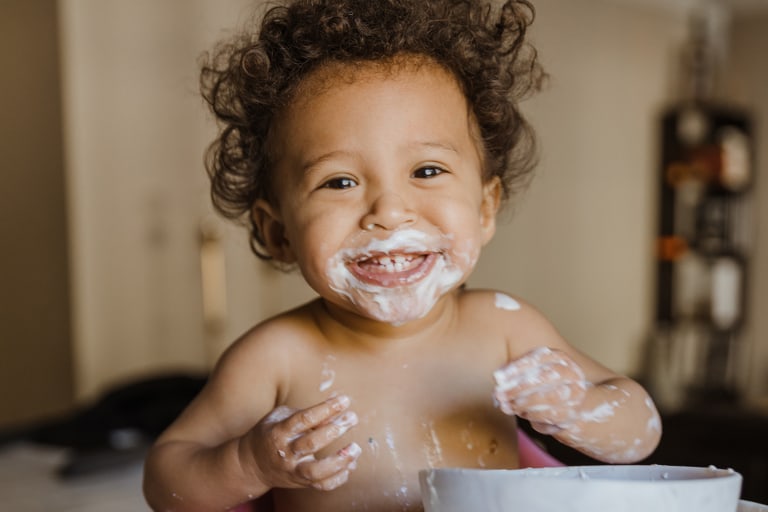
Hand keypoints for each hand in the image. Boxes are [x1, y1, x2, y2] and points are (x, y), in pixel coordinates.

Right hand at [242, 395, 360, 491]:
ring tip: (356, 448)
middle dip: (335, 429)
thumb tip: (335, 409)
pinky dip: (339, 478)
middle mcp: (286, 453)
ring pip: (316, 471)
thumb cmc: (271, 433)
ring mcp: (293, 471)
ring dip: (339, 460)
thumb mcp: (281, 416)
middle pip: (311, 444)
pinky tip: (351, 465)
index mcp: (279, 432)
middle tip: (352, 418)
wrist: (252, 464)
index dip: (326, 409)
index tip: (344, 400)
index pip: (304, 419)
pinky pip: (322, 486)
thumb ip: (306, 413)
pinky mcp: (301, 483)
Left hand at [493, 347, 587, 433]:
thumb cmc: (549, 389)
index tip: (498, 377)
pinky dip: (533, 415)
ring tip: (506, 406)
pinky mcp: (574, 413)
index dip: (518, 367)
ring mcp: (576, 394)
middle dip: (518, 386)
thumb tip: (498, 378)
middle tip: (499, 394)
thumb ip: (518, 374)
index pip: (539, 357)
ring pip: (549, 397)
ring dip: (524, 403)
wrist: (578, 411)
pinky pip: (553, 414)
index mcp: (561, 358)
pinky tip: (521, 413)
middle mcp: (572, 374)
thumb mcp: (536, 375)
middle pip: (544, 377)